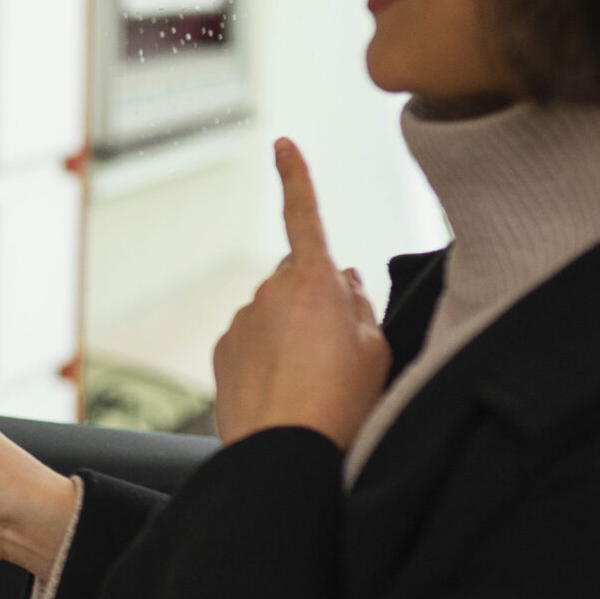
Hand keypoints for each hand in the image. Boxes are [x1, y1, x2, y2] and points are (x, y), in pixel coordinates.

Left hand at [210, 140, 390, 447]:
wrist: (285, 454)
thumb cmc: (342, 404)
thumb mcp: (376, 351)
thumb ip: (359, 306)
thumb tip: (343, 281)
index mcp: (313, 281)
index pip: (304, 215)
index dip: (296, 176)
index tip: (283, 144)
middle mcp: (271, 291)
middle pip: (298, 277)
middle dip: (315, 297)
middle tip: (338, 349)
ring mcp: (243, 320)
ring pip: (274, 312)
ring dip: (291, 333)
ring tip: (313, 382)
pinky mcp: (223, 351)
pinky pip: (252, 341)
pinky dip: (268, 358)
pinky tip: (285, 391)